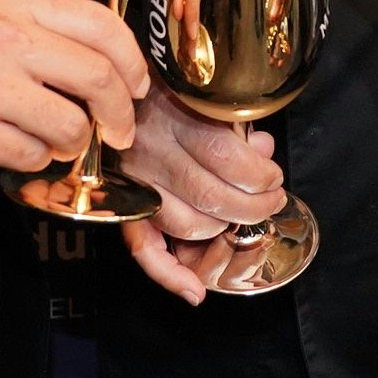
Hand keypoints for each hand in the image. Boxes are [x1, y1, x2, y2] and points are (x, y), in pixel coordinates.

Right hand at [0, 0, 149, 172]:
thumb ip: (49, 28)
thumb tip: (116, 63)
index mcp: (14, 1)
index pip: (102, 25)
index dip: (133, 62)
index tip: (138, 86)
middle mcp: (3, 37)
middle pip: (97, 77)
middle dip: (120, 112)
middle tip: (120, 130)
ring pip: (71, 125)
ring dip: (74, 142)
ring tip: (56, 137)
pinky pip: (34, 155)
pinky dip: (36, 158)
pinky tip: (18, 145)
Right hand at [118, 93, 285, 303]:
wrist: (105, 87)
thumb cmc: (162, 86)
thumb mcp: (199, 89)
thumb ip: (233, 118)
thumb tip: (262, 148)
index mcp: (173, 116)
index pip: (226, 157)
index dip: (260, 175)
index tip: (273, 175)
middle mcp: (151, 152)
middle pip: (212, 196)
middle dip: (254, 206)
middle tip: (271, 200)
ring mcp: (134, 183)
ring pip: (187, 224)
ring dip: (224, 228)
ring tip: (244, 217)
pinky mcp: (123, 205)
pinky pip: (143, 249)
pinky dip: (169, 275)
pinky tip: (195, 291)